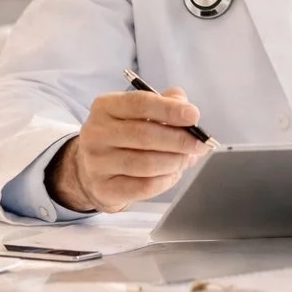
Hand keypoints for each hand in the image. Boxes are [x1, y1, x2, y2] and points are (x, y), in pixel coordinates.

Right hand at [47, 86, 209, 212]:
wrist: (91, 168)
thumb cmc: (124, 135)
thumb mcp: (138, 112)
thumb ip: (165, 103)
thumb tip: (186, 108)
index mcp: (105, 106)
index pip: (140, 103)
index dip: (169, 109)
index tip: (194, 115)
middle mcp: (96, 133)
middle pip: (144, 135)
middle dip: (179, 140)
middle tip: (199, 144)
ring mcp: (97, 163)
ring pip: (145, 163)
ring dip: (174, 161)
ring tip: (187, 158)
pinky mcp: (104, 188)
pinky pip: (143, 187)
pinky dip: (165, 180)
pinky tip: (172, 173)